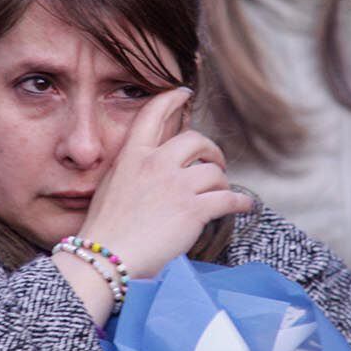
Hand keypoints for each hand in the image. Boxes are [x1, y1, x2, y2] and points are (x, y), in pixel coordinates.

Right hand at [77, 88, 254, 278]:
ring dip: (222, 184)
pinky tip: (244, 206)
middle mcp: (156, 165)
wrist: (107, 257)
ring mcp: (176, 186)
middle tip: (215, 163)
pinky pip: (228, 199)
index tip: (183, 93)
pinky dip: (240, 203)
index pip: (152, 115)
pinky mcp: (193, 210)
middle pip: (196, 140)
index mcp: (132, 157)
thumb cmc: (106, 230)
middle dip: (211, 150)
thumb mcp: (112, 187)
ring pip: (214, 173)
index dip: (171, 99)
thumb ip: (134, 170)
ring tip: (220, 195)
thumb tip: (156, 166)